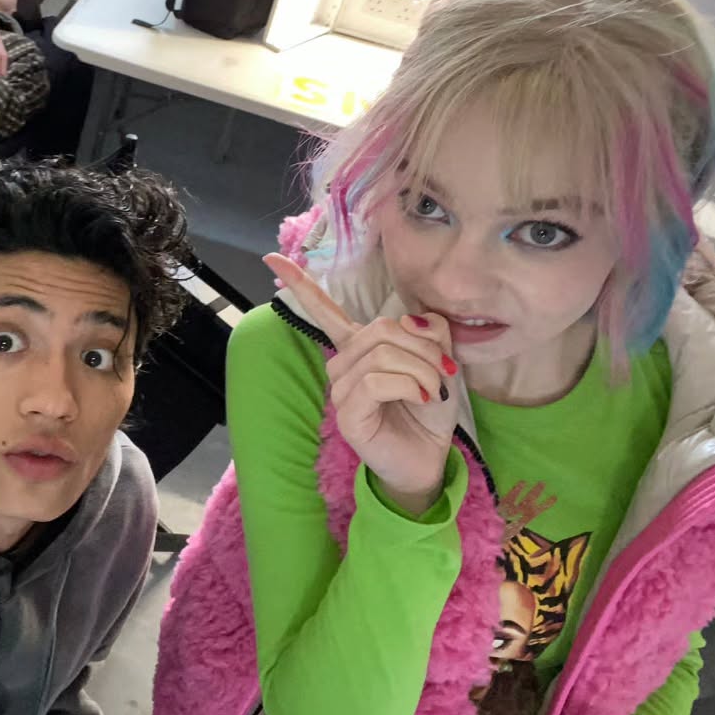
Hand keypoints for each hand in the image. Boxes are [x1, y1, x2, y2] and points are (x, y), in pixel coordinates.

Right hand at [265, 253, 457, 515]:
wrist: (430, 458)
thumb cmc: (428, 408)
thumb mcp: (439, 361)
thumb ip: (430, 331)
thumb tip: (414, 321)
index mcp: (359, 347)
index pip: (324, 310)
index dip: (300, 283)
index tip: (271, 256)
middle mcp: (343, 365)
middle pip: (380, 329)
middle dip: (423, 347)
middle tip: (443, 371)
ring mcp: (341, 390)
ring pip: (381, 353)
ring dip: (421, 369)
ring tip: (433, 390)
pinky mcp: (348, 414)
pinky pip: (376, 381)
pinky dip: (409, 385)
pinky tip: (421, 399)